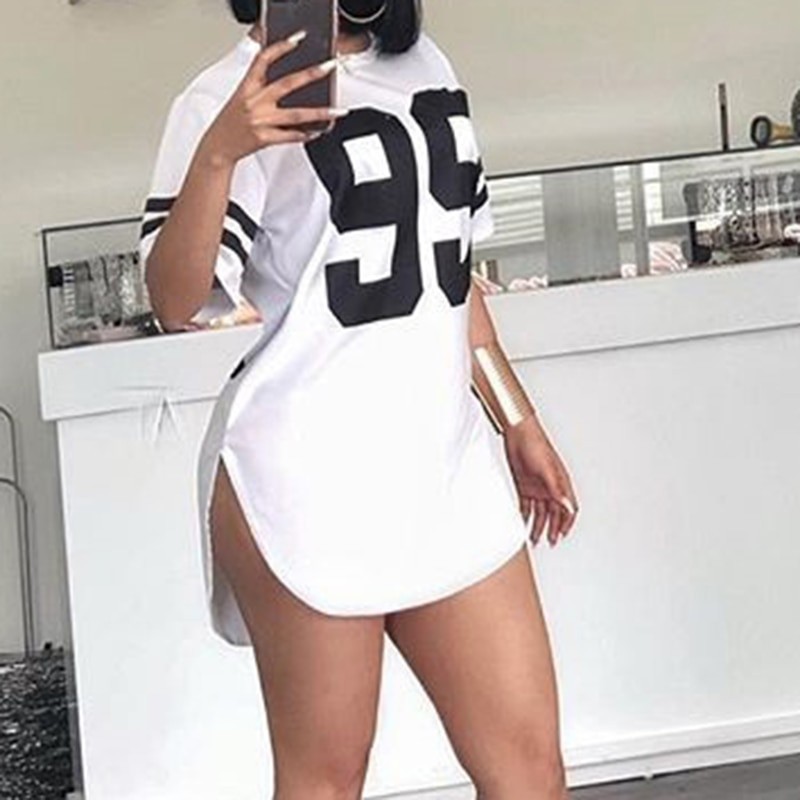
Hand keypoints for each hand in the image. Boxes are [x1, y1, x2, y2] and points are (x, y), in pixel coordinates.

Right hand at [198, 32, 345, 167]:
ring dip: (320, 112)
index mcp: (247, 87)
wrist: (218, 146)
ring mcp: (261, 120)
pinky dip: (305, 134)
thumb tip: (286, 78)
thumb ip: (259, 84)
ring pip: (296, 114)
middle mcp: (255, 101)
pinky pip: (290, 136)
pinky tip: (317, 131)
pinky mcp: (265, 138)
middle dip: (311, 74)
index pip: (263, 60)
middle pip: (287, 84)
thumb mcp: (241, 96)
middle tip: (329, 67)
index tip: (298, 39)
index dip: (280, 47)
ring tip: (337, 111)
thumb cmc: (231, 121)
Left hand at [502, 416, 578, 546]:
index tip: (562, 535)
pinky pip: (526, 506)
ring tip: (535, 539)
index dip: (567, 523)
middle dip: (553, 528)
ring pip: (540, 512)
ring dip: (539, 525)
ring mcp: (537, 487)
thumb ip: (557, 490)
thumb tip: (567, 507)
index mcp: (560, 483)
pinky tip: (523, 524)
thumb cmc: (535, 445)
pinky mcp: (524, 485)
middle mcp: (550, 487)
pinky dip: (525, 516)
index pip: (568, 508)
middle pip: (554, 513)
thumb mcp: (547, 470)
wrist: (517, 433)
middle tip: (550, 542)